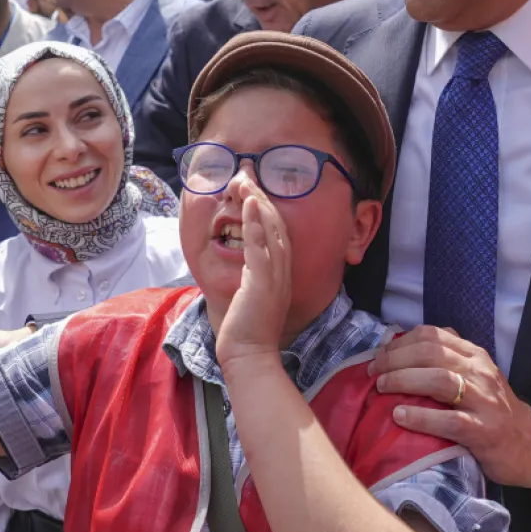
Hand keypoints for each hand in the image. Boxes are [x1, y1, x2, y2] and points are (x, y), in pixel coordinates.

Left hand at [213, 181, 290, 366]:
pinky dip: (255, 223)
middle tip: (248, 175)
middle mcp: (283, 271)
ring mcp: (274, 277)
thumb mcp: (253, 296)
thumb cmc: (247, 331)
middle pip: (277, 225)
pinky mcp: (262, 283)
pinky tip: (250, 204)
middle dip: (263, 197)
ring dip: (259, 202)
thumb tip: (247, 262)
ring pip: (271, 231)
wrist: (249, 356)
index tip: (254, 190)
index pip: (278, 233)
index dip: (268, 209)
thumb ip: (254, 277)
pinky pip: (260, 247)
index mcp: (281, 274)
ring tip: (247, 181)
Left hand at [370, 324, 530, 490]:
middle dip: (395, 359)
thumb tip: (401, 346)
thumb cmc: (491, 410)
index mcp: (475, 356)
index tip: (380, 355)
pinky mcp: (483, 432)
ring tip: (382, 388)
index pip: (434, 335)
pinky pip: (448, 420)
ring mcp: (483, 401)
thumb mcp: (475, 376)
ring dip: (403, 380)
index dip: (400, 342)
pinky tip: (399, 416)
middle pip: (431, 353)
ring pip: (439, 380)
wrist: (530, 446)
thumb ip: (446, 360)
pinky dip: (420, 416)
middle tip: (374, 371)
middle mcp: (480, 373)